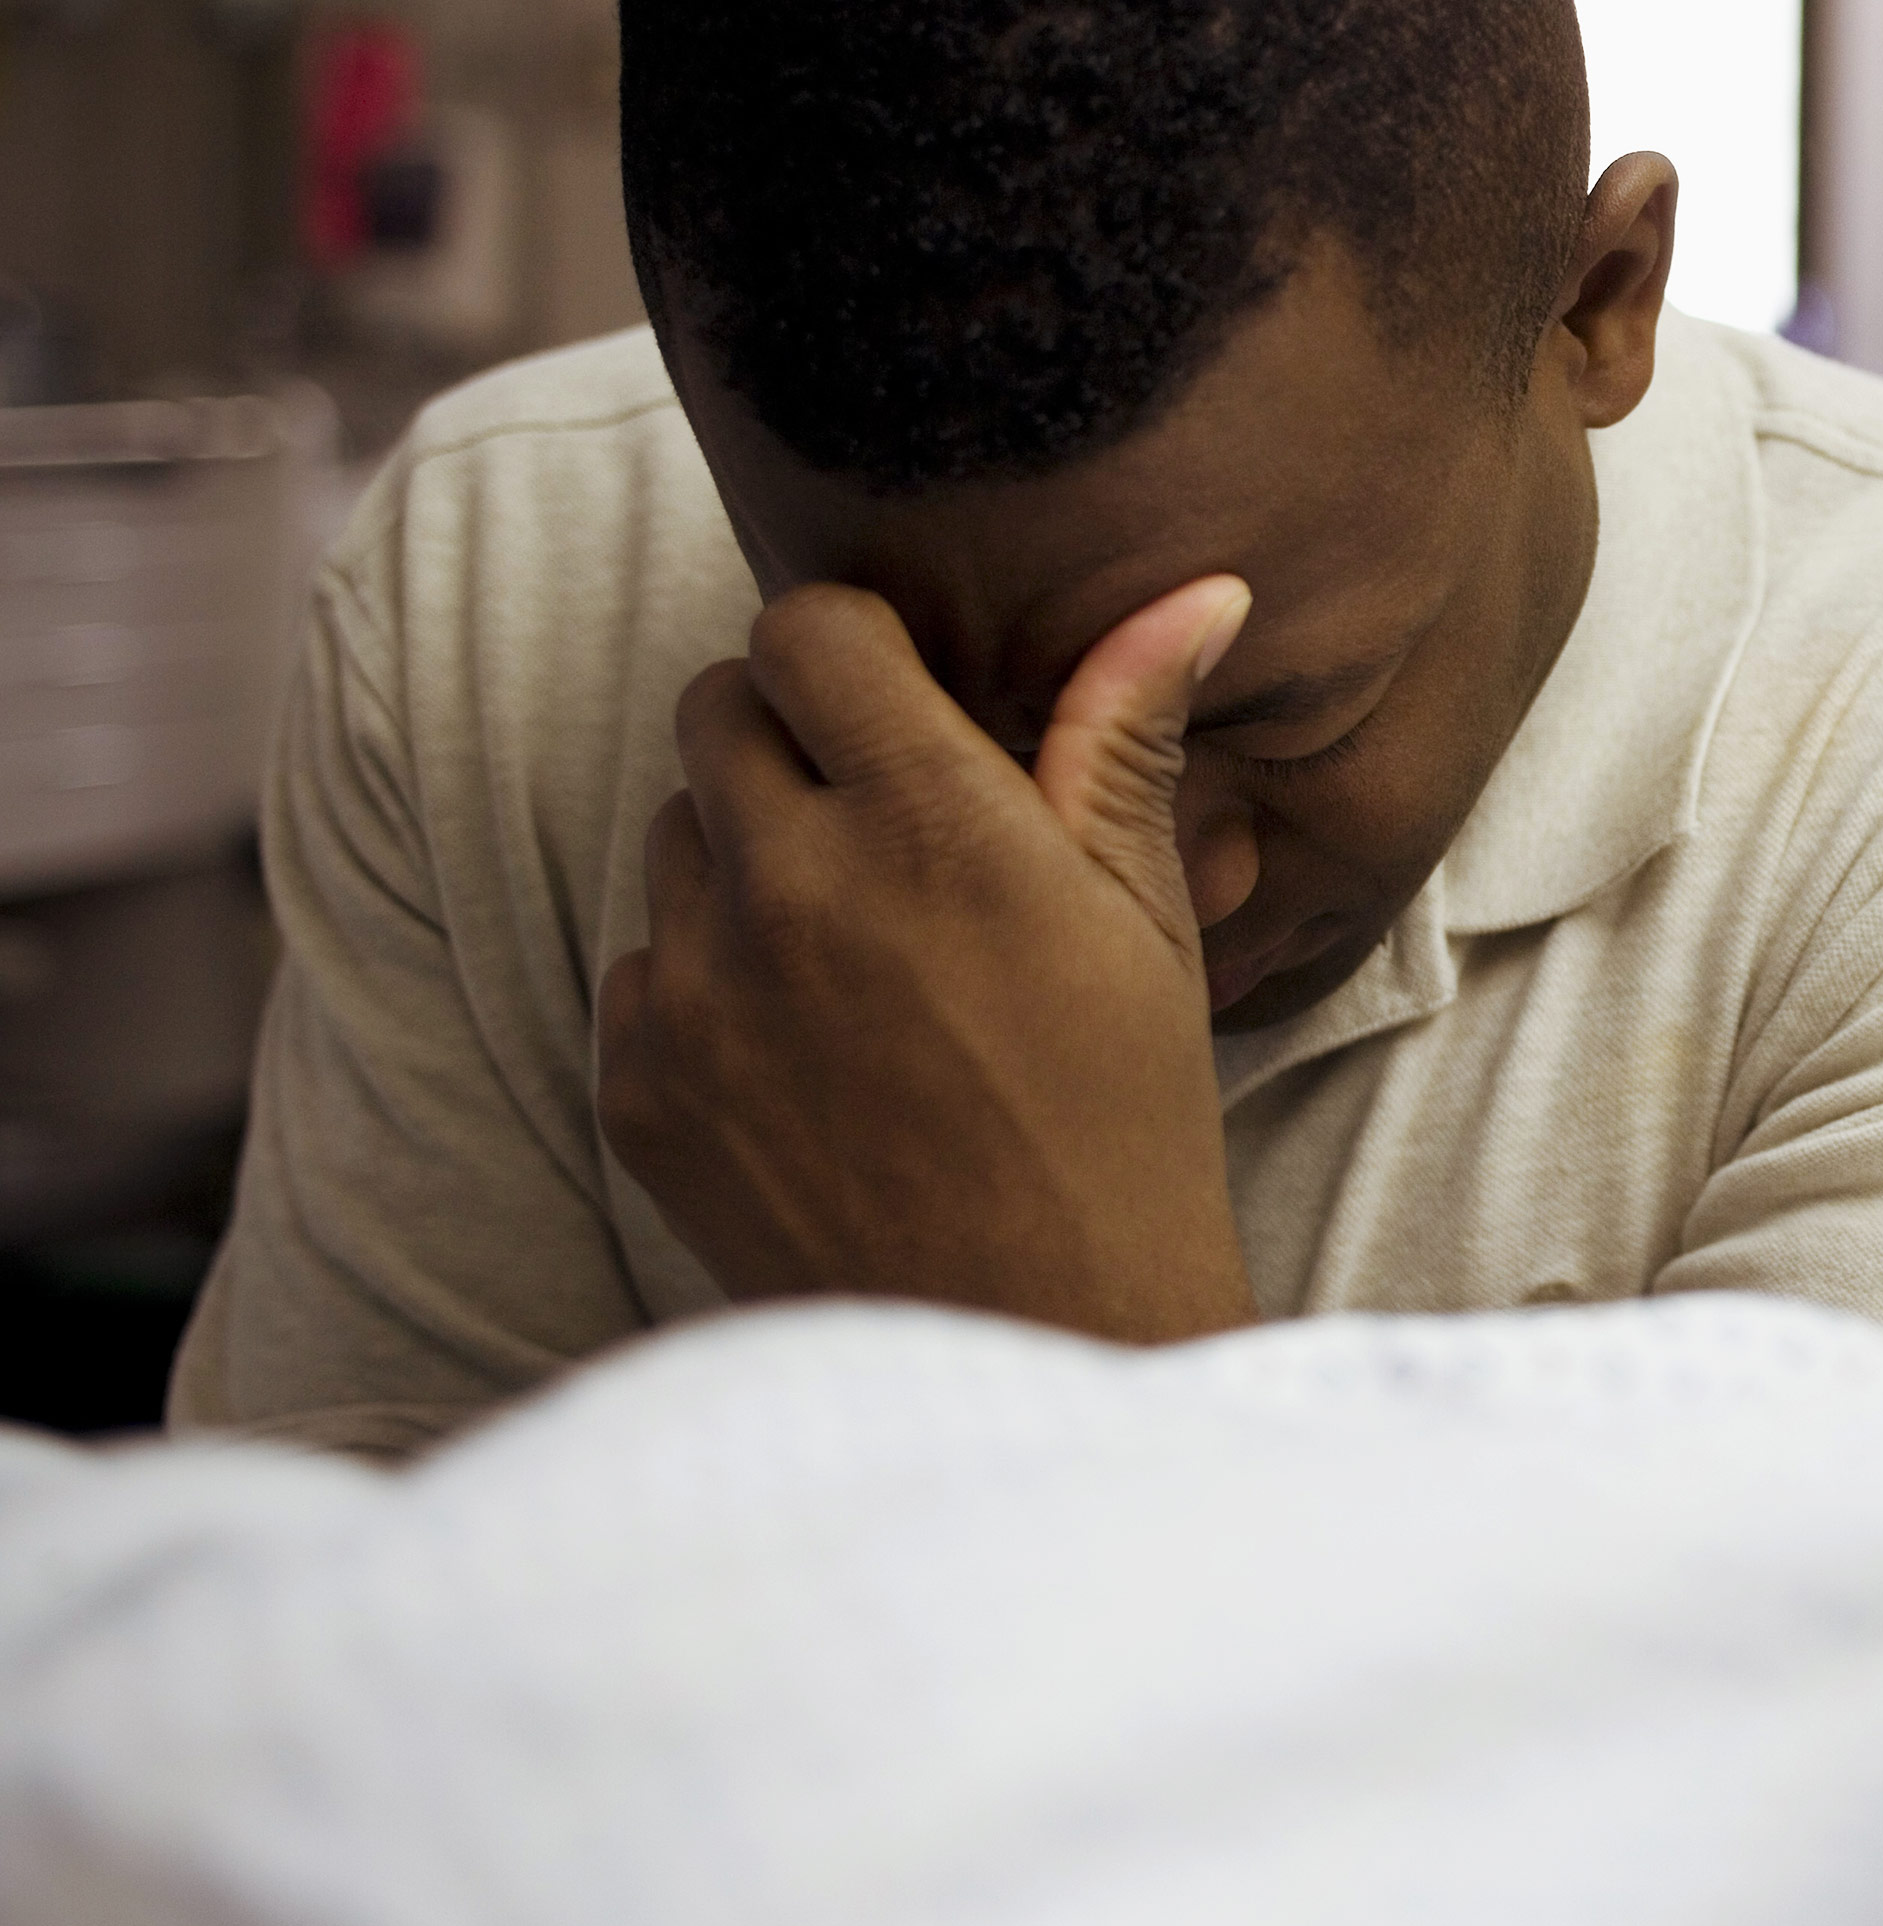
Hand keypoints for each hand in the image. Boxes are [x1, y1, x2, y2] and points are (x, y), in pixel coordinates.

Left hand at [596, 574, 1258, 1340]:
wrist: (1034, 1336)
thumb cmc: (1121, 1120)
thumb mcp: (1146, 920)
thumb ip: (1128, 738)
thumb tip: (1201, 589)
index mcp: (933, 828)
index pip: (808, 630)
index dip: (855, 646)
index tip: (903, 697)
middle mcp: (793, 889)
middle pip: (713, 706)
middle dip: (790, 734)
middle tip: (881, 818)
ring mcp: (697, 993)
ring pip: (673, 833)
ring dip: (746, 855)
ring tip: (859, 950)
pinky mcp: (638, 1086)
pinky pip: (642, 966)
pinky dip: (711, 982)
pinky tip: (814, 1051)